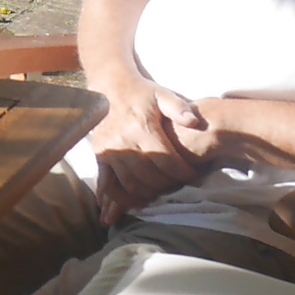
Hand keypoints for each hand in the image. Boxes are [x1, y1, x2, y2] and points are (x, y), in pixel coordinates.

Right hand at [87, 79, 203, 225]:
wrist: (110, 86)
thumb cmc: (142, 93)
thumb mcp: (163, 94)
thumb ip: (179, 107)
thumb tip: (194, 122)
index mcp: (142, 127)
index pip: (166, 160)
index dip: (183, 172)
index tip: (193, 176)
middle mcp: (123, 141)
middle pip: (148, 176)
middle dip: (167, 186)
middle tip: (178, 187)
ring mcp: (109, 150)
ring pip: (129, 184)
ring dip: (146, 195)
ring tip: (159, 195)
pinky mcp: (99, 156)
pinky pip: (107, 183)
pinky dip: (116, 199)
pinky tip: (125, 208)